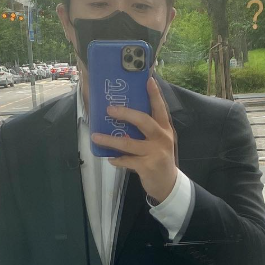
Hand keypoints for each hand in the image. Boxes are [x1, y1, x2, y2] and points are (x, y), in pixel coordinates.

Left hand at [92, 77, 177, 201]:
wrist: (168, 184)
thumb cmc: (158, 158)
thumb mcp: (158, 141)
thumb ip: (146, 130)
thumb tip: (121, 117)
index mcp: (165, 128)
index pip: (160, 108)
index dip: (154, 94)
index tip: (148, 80)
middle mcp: (162, 138)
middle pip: (143, 121)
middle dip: (125, 113)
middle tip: (109, 109)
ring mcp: (155, 152)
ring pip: (129, 143)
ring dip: (110, 140)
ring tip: (96, 136)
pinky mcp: (147, 166)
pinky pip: (126, 160)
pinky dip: (116, 159)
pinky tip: (110, 158)